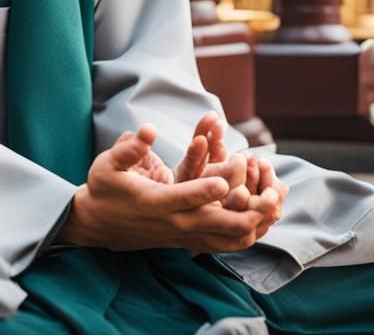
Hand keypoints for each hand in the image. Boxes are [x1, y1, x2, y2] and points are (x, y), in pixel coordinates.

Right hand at [56, 124, 274, 254]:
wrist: (98, 224)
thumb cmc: (104, 188)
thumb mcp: (107, 164)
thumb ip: (128, 148)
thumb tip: (147, 129)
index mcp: (156, 202)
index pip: (188, 197)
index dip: (210, 187)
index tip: (232, 173)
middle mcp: (174, 223)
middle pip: (218, 222)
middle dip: (247, 208)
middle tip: (270, 191)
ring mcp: (183, 236)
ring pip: (226, 239)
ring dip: (254, 223)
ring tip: (275, 203)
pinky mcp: (188, 241)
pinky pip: (224, 244)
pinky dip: (246, 233)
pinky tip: (264, 220)